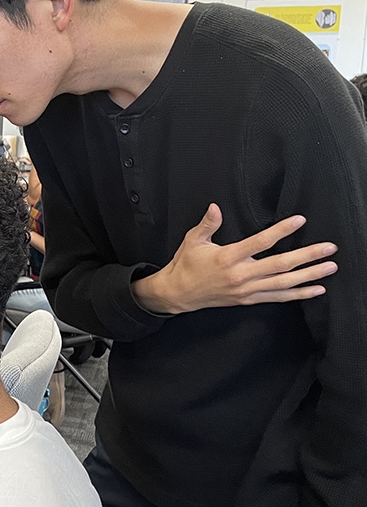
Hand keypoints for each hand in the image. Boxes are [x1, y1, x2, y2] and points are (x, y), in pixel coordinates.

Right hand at [132, 204, 336, 314]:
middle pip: (280, 265)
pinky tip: (316, 290)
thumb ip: (208, 224)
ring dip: (309, 276)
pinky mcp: (248, 299)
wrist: (177, 294)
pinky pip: (277, 298)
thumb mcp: (192, 240)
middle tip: (329, 248)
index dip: (281, 231)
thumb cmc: (185, 264)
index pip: (260, 242)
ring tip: (329, 267)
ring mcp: (246, 290)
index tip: (299, 220)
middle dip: (307, 256)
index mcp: (227, 257)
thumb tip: (216, 207)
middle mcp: (240, 275)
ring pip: (283, 283)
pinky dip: (298, 294)